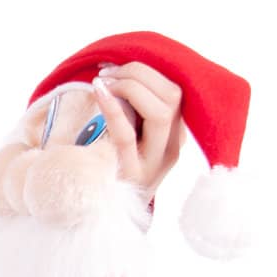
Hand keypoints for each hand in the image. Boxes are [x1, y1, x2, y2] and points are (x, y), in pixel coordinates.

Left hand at [91, 60, 185, 202]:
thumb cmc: (113, 167)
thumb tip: (117, 69)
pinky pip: (127, 134)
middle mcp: (171, 147)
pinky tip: (99, 92)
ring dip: (130, 87)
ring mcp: (153, 162)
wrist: (103, 210)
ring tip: (102, 83)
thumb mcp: (130, 137)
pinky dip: (114, 109)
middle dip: (139, 74)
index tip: (117, 65)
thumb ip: (134, 110)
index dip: (148, 71)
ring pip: (160, 112)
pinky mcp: (130, 173)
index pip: (176, 91)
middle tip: (107, 73)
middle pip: (172, 96)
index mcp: (176, 134)